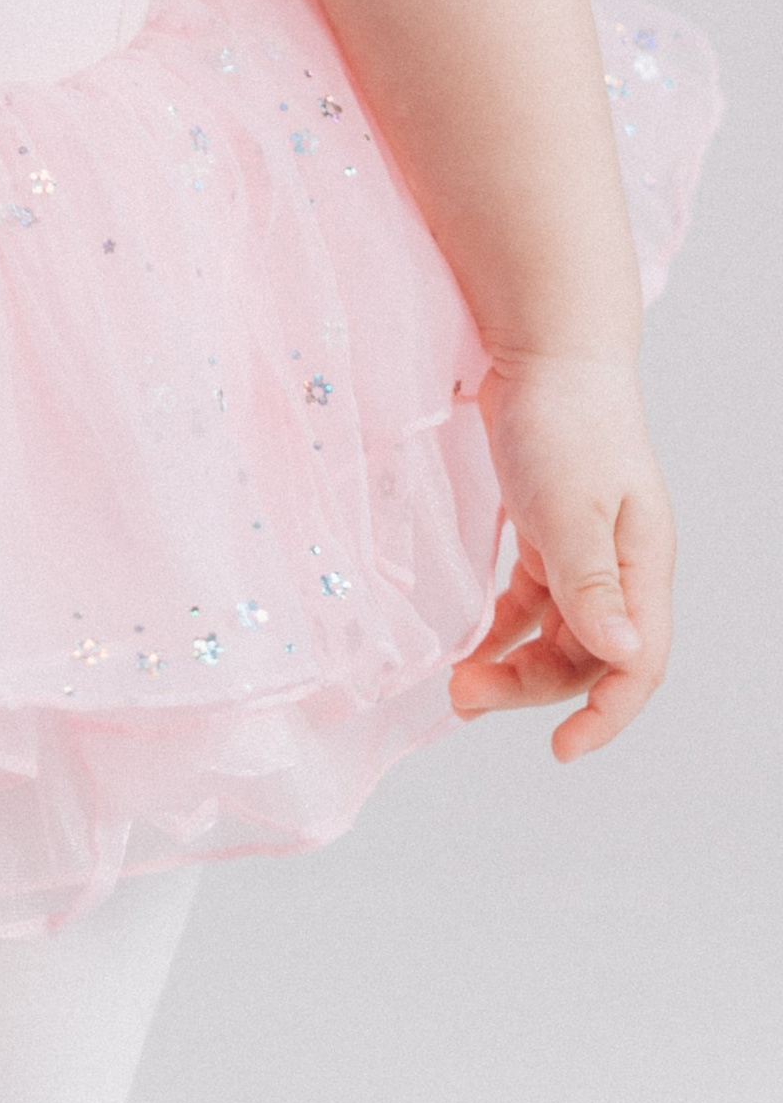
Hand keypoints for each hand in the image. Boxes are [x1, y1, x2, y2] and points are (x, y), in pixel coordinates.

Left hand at [449, 351, 673, 758]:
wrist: (545, 353)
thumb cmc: (566, 422)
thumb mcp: (572, 508)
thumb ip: (592, 584)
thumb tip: (624, 658)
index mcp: (643, 568)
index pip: (639, 664)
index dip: (607, 715)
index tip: (562, 749)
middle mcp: (620, 568)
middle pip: (587, 656)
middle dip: (532, 687)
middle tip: (465, 697)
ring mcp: (585, 551)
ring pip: (557, 633)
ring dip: (514, 662)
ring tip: (459, 682)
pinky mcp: (548, 531)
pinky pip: (533, 600)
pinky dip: (505, 626)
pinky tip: (473, 642)